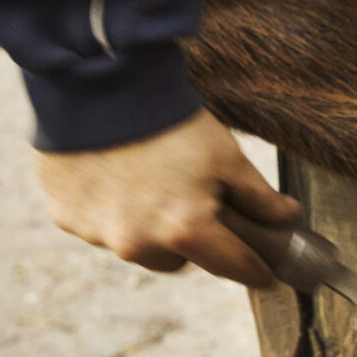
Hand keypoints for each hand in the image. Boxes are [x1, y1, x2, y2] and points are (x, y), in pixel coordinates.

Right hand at [35, 109, 302, 289]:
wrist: (98, 83)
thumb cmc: (169, 119)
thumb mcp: (225, 154)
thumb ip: (259, 197)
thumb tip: (288, 219)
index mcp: (184, 230)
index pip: (232, 267)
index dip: (255, 269)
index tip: (266, 273)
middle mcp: (139, 243)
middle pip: (177, 261)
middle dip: (188, 240)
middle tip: (192, 204)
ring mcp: (99, 234)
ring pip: (135, 246)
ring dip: (145, 227)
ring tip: (146, 182)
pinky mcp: (68, 218)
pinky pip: (97, 226)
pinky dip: (108, 209)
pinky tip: (112, 175)